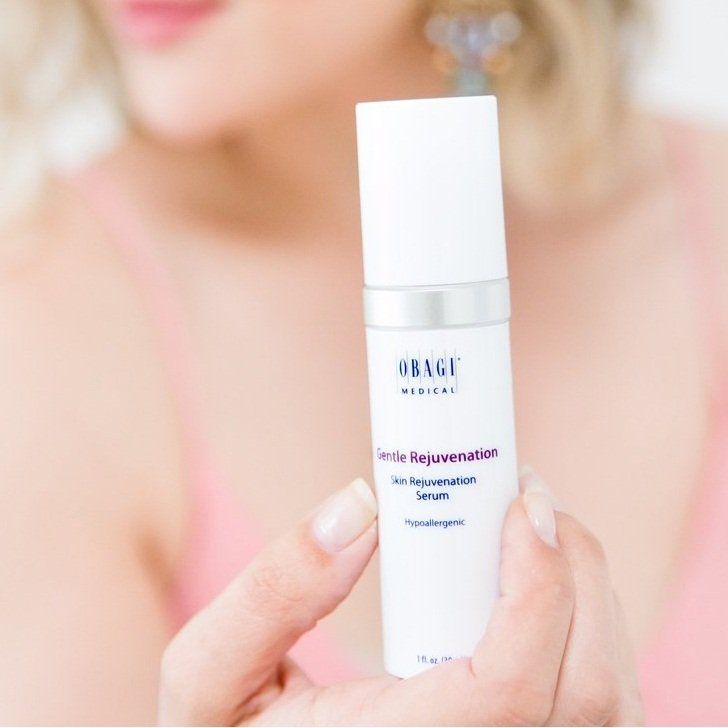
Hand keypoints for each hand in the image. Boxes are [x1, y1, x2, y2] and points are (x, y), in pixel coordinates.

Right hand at [157, 472, 642, 725]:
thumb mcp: (209, 675)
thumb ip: (273, 591)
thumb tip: (360, 505)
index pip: (509, 693)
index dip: (537, 590)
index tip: (524, 505)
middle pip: (585, 695)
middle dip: (575, 572)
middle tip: (529, 497)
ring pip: (608, 707)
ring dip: (590, 598)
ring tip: (538, 531)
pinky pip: (598, 712)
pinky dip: (590, 635)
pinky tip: (544, 589)